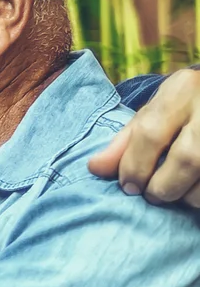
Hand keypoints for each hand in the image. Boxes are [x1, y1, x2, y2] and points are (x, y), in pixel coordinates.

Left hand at [91, 68, 199, 207]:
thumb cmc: (187, 105)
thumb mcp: (155, 111)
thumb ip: (125, 141)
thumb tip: (95, 169)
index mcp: (183, 90)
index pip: (151, 133)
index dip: (135, 166)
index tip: (128, 186)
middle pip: (188, 159)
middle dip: (164, 186)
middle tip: (153, 194)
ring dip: (189, 196)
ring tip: (177, 194)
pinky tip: (195, 193)